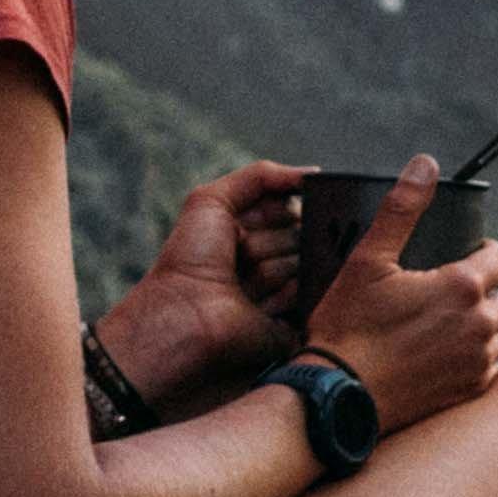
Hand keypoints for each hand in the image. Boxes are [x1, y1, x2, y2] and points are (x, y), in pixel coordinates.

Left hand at [94, 160, 309, 412]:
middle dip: (270, 243)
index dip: (271, 215)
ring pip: (306, 265)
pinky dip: (283, 298)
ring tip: (243, 286)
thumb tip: (314, 174)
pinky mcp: (295, 322)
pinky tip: (256, 306)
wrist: (183, 313)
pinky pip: (310, 298)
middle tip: (239, 259)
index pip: (292, 209)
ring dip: (272, 272)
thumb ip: (262, 177)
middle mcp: (274, 260)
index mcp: (257, 232)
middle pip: (302, 235)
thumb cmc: (189, 258)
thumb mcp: (211, 200)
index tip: (246, 225)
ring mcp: (287, 292)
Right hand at [304, 146, 497, 430]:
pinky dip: (471, 358)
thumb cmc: (349, 327)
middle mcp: (480, 326)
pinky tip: (437, 356)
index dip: (484, 254)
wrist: (340, 396)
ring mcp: (477, 362)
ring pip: (497, 334)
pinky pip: (487, 367)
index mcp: (463, 288)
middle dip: (480, 292)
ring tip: (437, 326)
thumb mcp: (368, 260)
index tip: (461, 257)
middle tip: (440, 294)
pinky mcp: (469, 391)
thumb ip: (402, 209)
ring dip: (478, 327)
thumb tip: (425, 163)